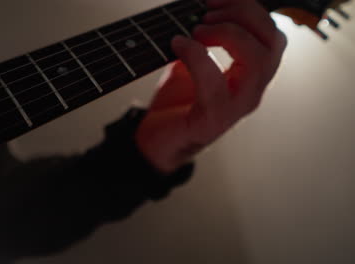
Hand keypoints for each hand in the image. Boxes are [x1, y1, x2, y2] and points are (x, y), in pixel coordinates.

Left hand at [135, 0, 286, 173]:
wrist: (157, 140)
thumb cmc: (178, 102)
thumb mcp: (193, 61)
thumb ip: (204, 38)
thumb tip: (200, 7)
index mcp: (251, 74)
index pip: (271, 33)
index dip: (247, 8)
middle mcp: (251, 90)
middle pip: (273, 41)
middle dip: (242, 15)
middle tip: (207, 13)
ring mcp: (236, 107)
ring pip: (257, 61)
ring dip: (227, 34)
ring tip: (198, 30)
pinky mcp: (213, 120)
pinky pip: (215, 83)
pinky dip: (196, 56)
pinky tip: (178, 45)